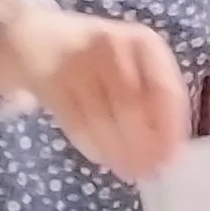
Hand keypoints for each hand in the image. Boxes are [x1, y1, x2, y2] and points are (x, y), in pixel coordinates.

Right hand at [0, 0, 188, 179]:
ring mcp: (78, 61)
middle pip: (132, 106)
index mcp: (144, 42)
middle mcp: (113, 46)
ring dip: (117, 151)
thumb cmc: (98, 58)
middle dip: (142, 145)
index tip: (173, 158)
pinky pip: (76, 121)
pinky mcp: (49, 80)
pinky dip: (92, 145)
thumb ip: (152, 99)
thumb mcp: (133, 64)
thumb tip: (169, 150)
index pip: (166, 89)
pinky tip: (102, 159)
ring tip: (128, 173)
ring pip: (103, 118)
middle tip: (148, 173)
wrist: (37, 37)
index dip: (170, 129)